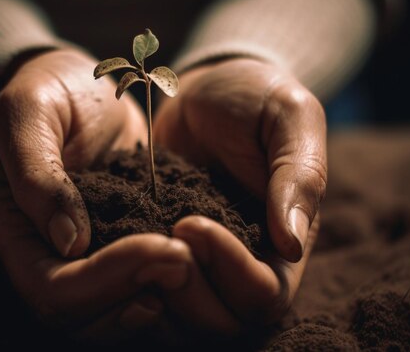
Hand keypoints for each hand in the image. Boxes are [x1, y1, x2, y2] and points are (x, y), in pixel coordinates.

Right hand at [0, 49, 192, 339]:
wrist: (77, 85)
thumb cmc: (45, 90)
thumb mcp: (28, 113)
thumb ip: (37, 174)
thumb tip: (68, 241)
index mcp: (12, 227)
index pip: (50, 287)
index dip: (103, 281)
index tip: (160, 247)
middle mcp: (42, 252)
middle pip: (79, 315)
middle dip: (133, 294)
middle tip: (185, 261)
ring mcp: (81, 254)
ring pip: (107, 314)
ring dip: (151, 303)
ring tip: (191, 269)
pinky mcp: (115, 244)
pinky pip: (134, 287)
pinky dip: (163, 287)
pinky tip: (194, 266)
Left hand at [153, 58, 325, 327]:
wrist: (207, 89)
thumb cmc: (257, 96)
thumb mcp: (289, 117)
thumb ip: (299, 176)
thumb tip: (293, 244)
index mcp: (285, 244)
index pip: (265, 295)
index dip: (230, 270)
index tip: (191, 221)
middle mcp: (244, 264)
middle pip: (222, 320)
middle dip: (187, 288)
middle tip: (158, 237)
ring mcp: (201, 263)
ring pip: (181, 316)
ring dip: (154, 288)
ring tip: (132, 240)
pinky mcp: (162, 250)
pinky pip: (147, 286)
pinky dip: (129, 277)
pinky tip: (109, 244)